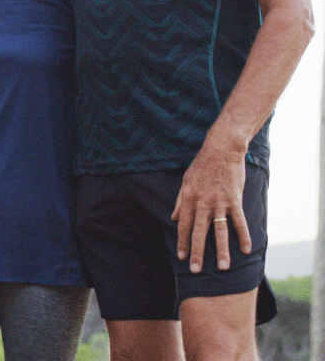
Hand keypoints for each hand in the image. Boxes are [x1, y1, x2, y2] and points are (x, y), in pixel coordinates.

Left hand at [171, 145, 249, 271]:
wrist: (221, 150)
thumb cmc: (202, 166)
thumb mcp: (185, 181)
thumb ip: (180, 201)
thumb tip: (173, 217)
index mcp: (189, 198)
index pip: (183, 225)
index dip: (182, 242)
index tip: (182, 257)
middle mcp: (202, 203)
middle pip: (199, 232)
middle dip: (197, 253)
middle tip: (196, 270)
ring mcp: (219, 202)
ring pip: (220, 231)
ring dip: (222, 250)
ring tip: (223, 267)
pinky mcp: (234, 200)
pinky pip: (239, 221)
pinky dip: (244, 235)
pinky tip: (246, 249)